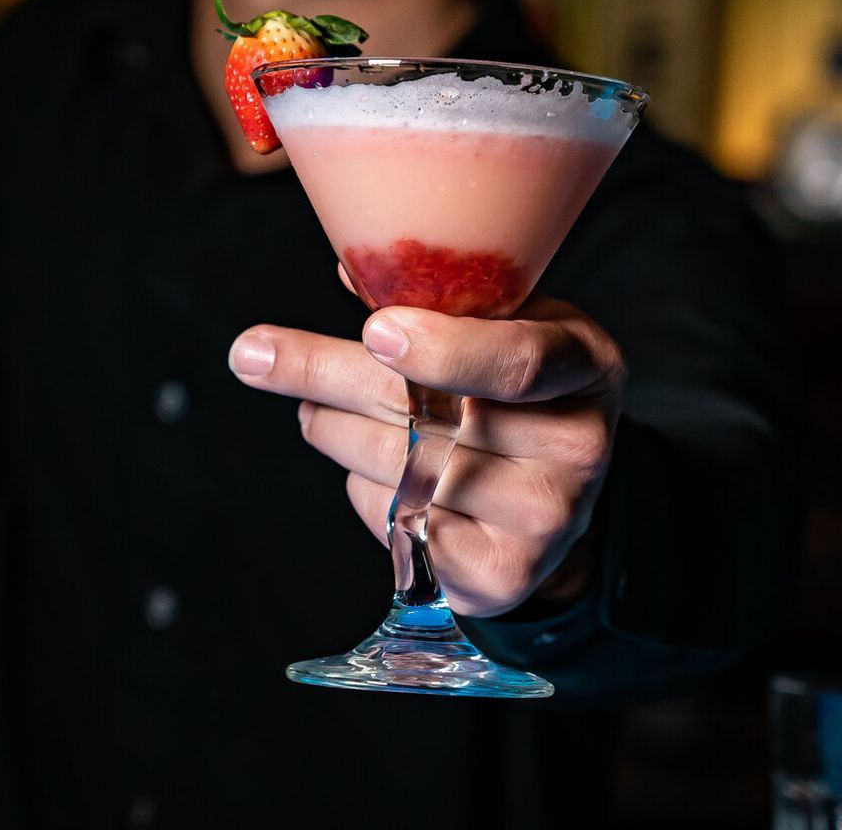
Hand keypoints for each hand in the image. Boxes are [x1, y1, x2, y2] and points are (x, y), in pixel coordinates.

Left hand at [228, 295, 624, 616]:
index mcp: (586, 366)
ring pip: (399, 469)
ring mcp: (544, 519)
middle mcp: (579, 447)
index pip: (519, 363)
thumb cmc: (520, 392)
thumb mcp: (508, 327)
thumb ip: (442, 299)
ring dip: (333, 430)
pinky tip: (371, 470)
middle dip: (329, 376)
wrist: (556, 501)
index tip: (374, 330)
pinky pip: (397, 523)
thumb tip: (351, 267)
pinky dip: (364, 490)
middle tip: (254, 353)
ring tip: (313, 409)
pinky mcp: (500, 575)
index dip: (444, 349)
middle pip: (433, 417)